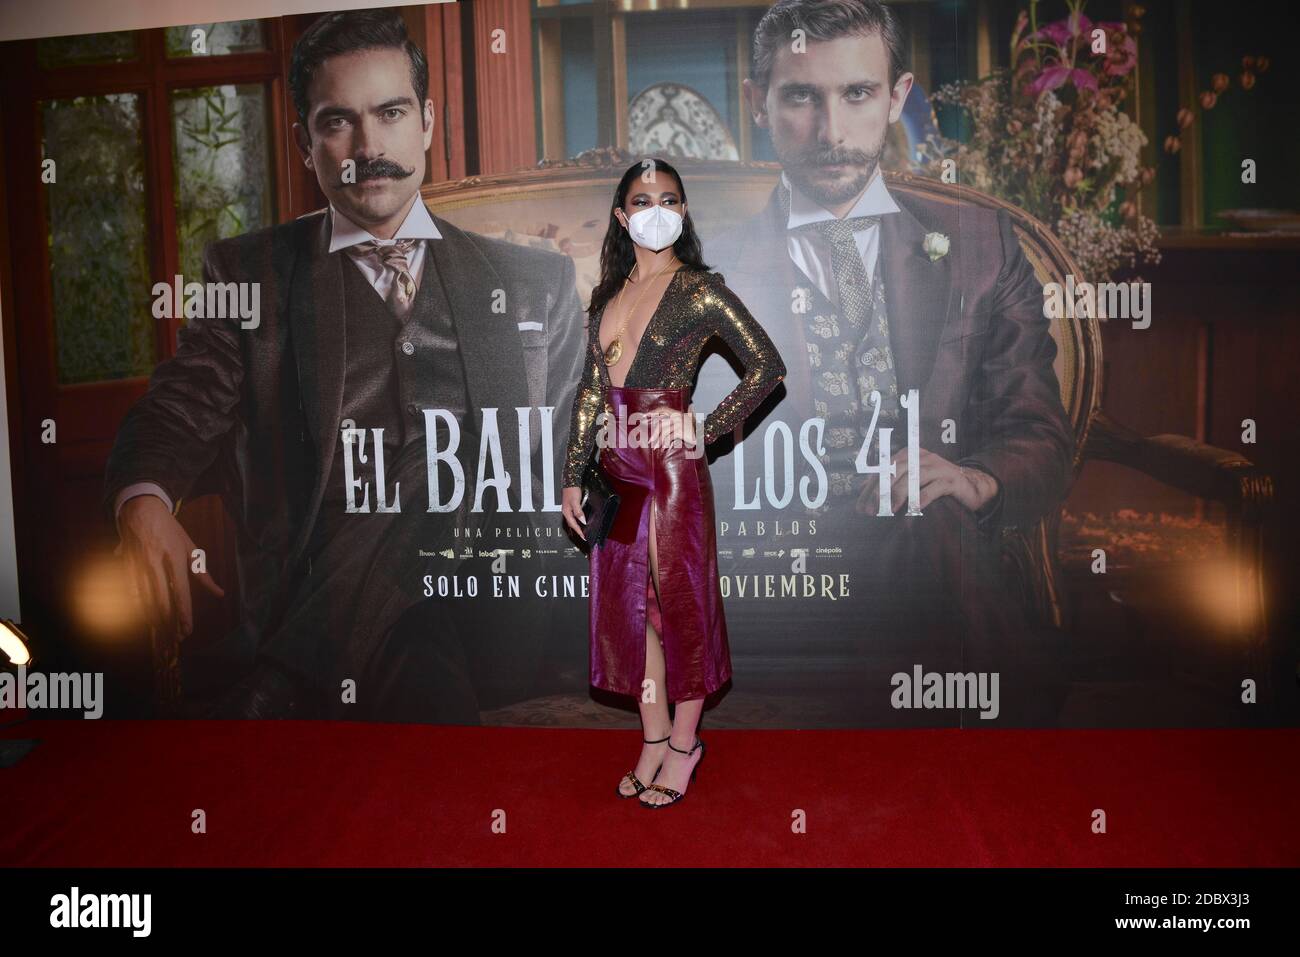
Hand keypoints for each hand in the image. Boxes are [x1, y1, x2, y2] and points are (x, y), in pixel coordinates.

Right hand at [116, 495, 223, 636]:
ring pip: (144, 598)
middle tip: (175, 637)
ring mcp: (139, 563)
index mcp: (176, 556)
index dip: (183, 612)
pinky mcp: (125, 564)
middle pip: (161, 598)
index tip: (187, 629)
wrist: (141, 508)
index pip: (181, 590)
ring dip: (153, 617)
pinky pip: (130, 590)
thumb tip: (219, 593)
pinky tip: (144, 616)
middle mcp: (156, 561)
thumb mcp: (190, 546)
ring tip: (162, 632)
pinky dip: (137, 606)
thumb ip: (203, 573)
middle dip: (168, 621)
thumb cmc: (170, 529)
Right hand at [561, 485, 586, 541]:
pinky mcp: (570, 507)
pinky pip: (574, 517)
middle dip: (577, 531)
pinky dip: (577, 521)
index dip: (579, 531)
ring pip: (572, 521)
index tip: (583, 537)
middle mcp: (566, 512)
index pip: (573, 525)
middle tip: (583, 536)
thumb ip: (579, 512)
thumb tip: (582, 521)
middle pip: (572, 524)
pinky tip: (580, 521)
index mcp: (566, 512)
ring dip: (577, 526)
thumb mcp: (576, 502)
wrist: (570, 482)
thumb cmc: (571, 490)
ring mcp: (568, 509)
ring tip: (582, 531)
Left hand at [647, 404, 698, 448]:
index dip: (653, 412)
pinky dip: (666, 442)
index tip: (644, 416)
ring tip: (655, 447)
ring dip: (658, 440)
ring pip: (664, 432)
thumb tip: (675, 413)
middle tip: (650, 440)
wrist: (701, 437)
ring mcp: (679, 423)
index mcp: (677, 413)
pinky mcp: (680, 431)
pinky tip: (664, 447)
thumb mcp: (687, 420)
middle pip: (661, 423)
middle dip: (654, 433)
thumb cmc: (691, 431)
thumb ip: (678, 416)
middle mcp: (677, 416)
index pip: (663, 409)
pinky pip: (670, 437)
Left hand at [856, 447, 998, 514]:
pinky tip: (913, 510)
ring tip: (889, 510)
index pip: (885, 468)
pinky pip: (933, 488)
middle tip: (872, 509)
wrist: (971, 485)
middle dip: (881, 491)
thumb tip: (863, 488)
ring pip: (913, 478)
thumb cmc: (936, 483)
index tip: (861, 505)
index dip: (871, 487)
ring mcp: (938, 467)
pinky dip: (922, 498)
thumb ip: (890, 480)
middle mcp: (923, 457)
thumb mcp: (912, 479)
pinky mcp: (951, 480)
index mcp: (910, 454)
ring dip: (899, 495)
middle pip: (896, 471)